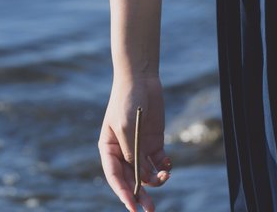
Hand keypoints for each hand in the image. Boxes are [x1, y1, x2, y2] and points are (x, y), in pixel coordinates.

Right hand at [99, 75, 171, 211]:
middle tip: (150, 209)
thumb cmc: (127, 100)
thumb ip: (131, 151)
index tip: (132, 207)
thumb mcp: (126, 126)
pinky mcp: (153, 141)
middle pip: (131, 180)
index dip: (123, 194)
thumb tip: (138, 175)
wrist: (141, 78)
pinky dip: (164, 166)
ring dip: (155, 180)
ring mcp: (139, 147)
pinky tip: (168, 165)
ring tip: (165, 176)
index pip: (114, 177)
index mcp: (108, 149)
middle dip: (140, 195)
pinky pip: (158, 161)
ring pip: (146, 173)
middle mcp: (123, 152)